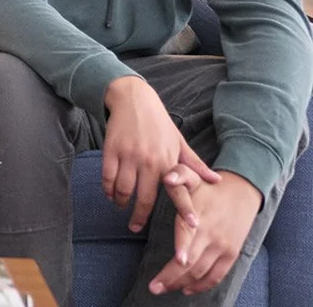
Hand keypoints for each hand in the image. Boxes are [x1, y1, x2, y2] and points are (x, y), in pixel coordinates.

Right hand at [102, 76, 219, 231]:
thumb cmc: (159, 123)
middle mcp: (149, 161)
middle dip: (139, 216)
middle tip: (134, 226)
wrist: (133, 99)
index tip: (193, 226)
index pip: (179, 191)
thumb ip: (195, 164)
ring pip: (123, 190)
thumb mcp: (179, 142)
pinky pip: (107, 177)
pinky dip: (107, 189)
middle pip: (144, 198)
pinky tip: (110, 193)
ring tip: (120, 205)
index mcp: (168, 161)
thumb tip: (217, 180)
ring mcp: (129, 156)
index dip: (186, 210)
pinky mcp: (111, 150)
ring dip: (120, 202)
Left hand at [150, 172, 262, 295]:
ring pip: (201, 272)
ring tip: (164, 289)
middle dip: (171, 277)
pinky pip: (217, 275)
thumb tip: (167, 177)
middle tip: (153, 288)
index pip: (187, 238)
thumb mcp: (193, 176)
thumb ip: (178, 174)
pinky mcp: (231, 254)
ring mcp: (223, 247)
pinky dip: (203, 285)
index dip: (181, 252)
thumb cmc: (210, 186)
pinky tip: (187, 289)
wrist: (243, 192)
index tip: (172, 265)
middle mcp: (211, 236)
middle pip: (190, 262)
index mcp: (199, 218)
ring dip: (183, 283)